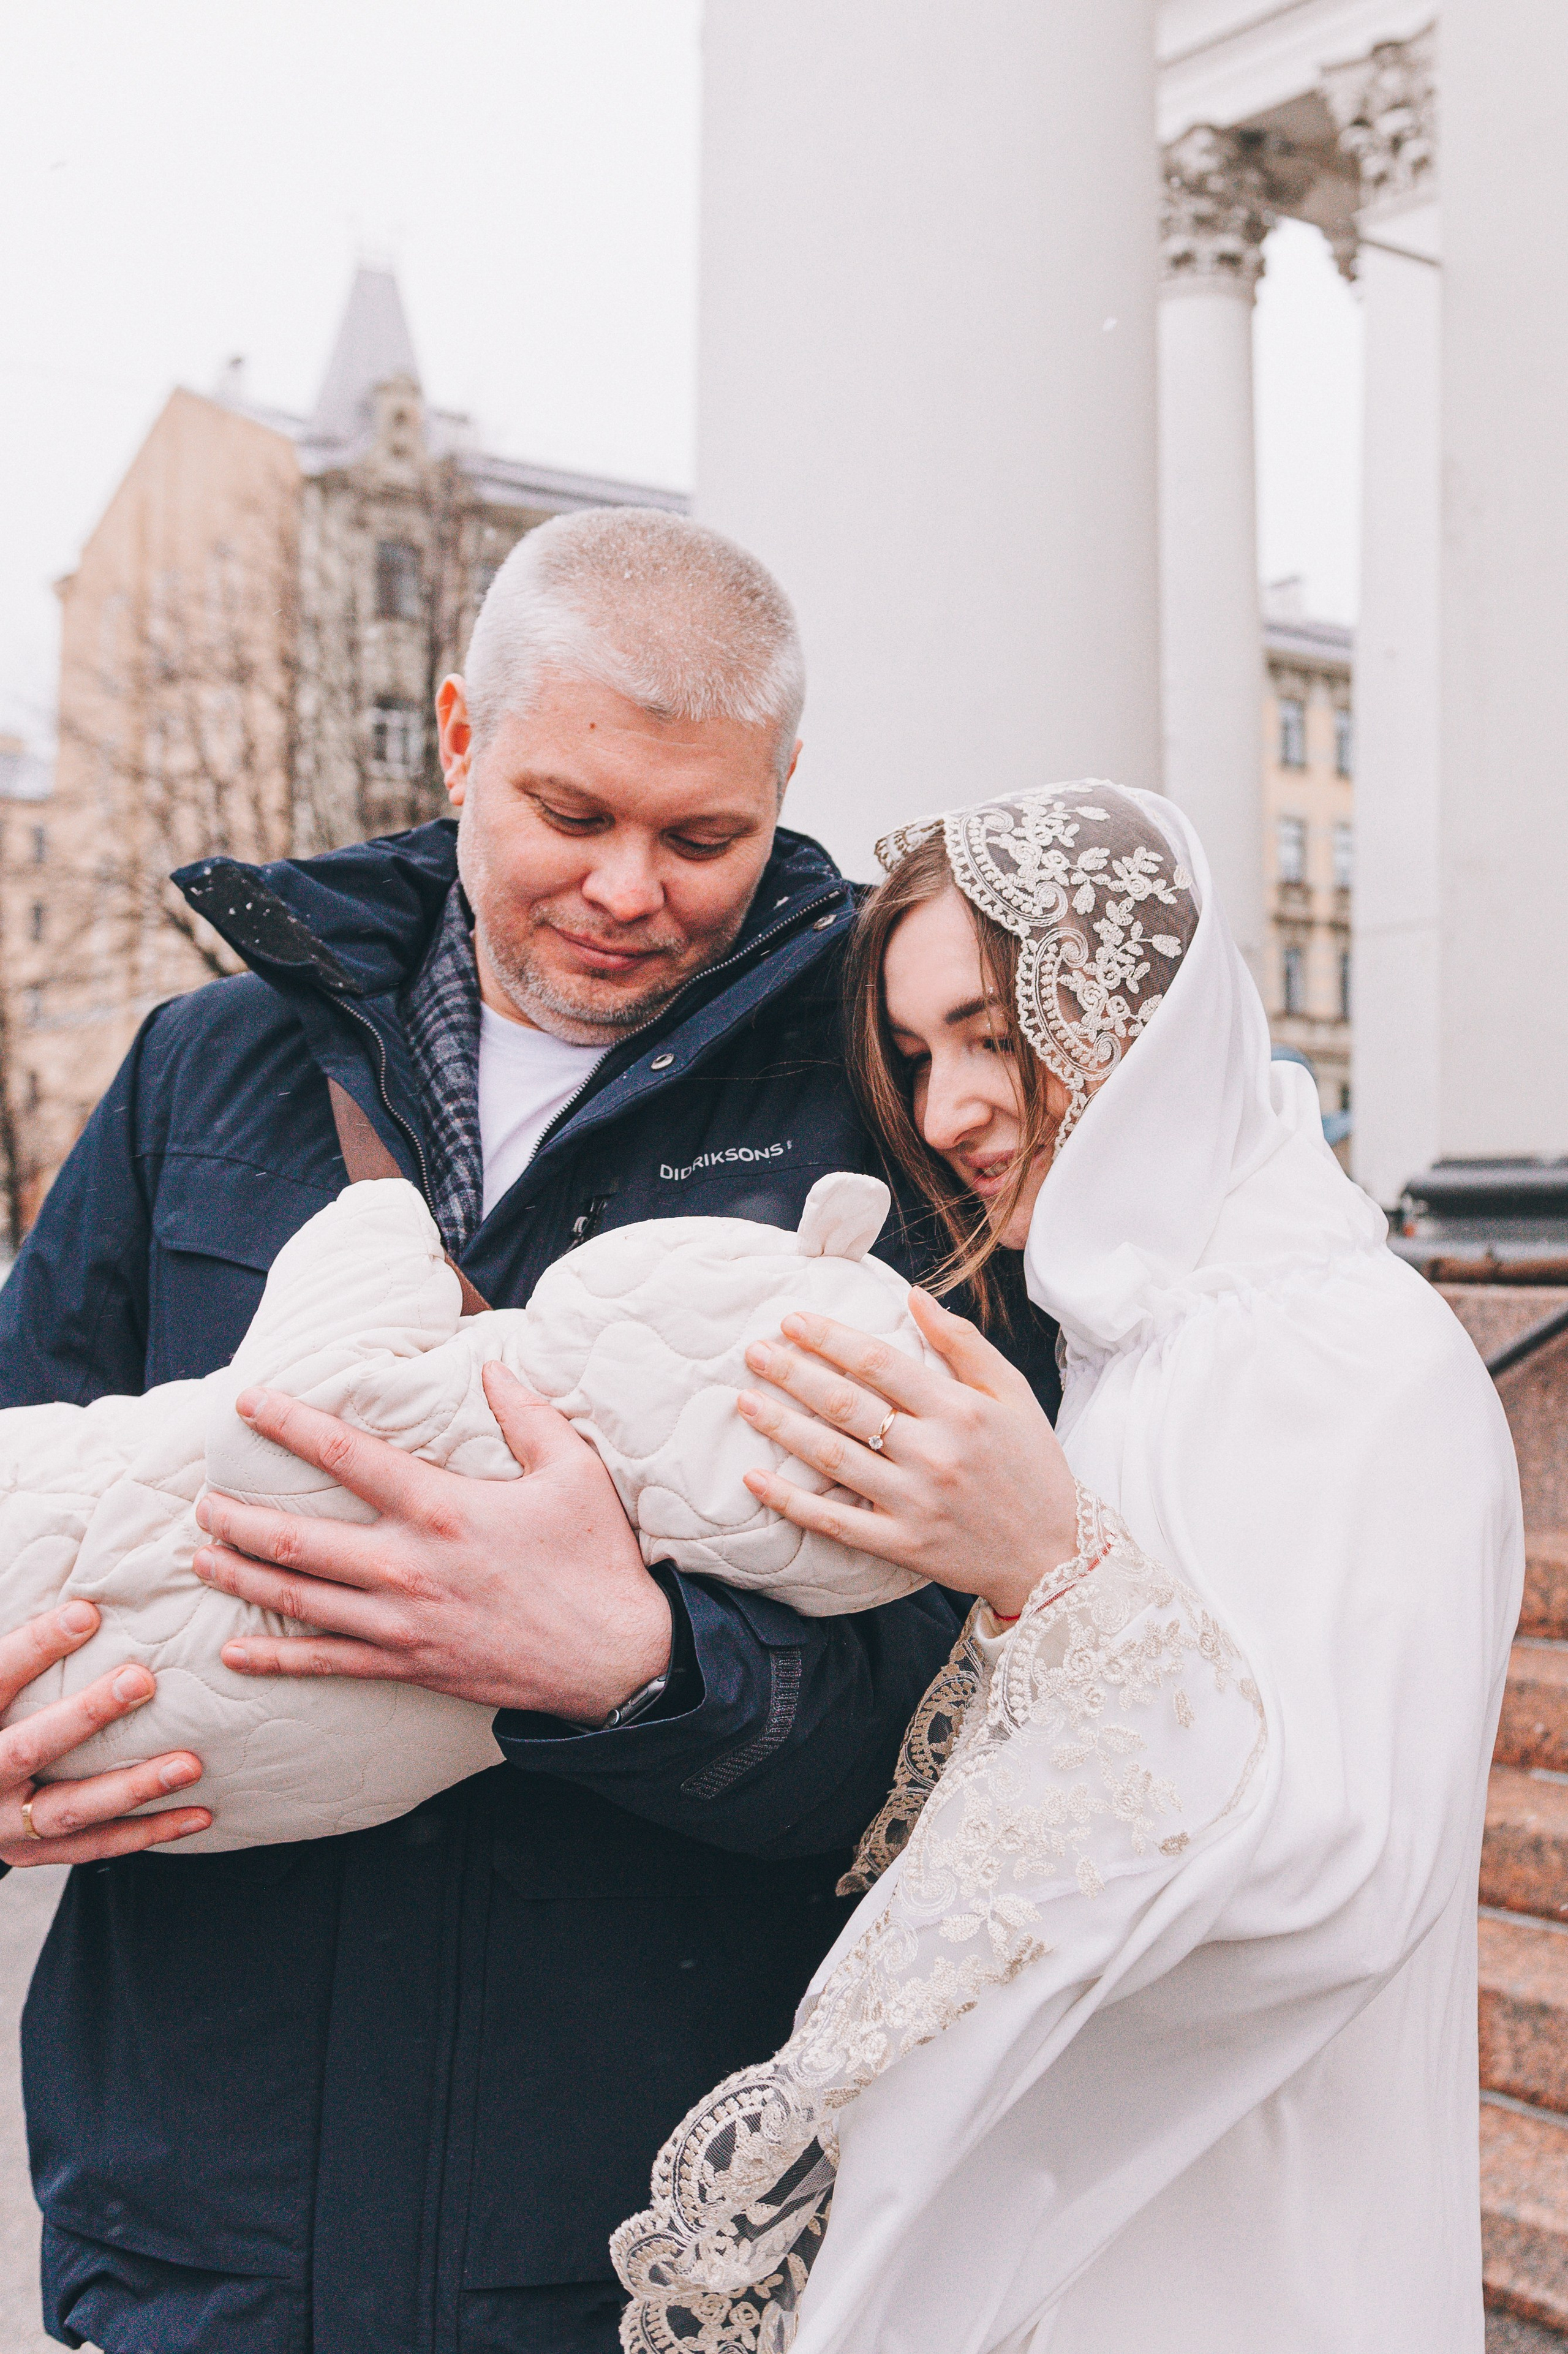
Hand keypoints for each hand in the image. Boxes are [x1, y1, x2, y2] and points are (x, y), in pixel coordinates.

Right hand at [0, 1603, 208, 1866]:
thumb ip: (22, 1657)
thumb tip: (87, 1602)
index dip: (36, 1646)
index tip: (87, 1613)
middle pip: (31, 1748)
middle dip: (86, 1716)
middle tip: (141, 1681)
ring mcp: (4, 1823)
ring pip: (70, 1810)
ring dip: (133, 1787)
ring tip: (188, 1765)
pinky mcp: (33, 1852)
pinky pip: (95, 1845)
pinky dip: (148, 1832)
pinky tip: (197, 1814)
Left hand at [192, 1364, 671, 1725]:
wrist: (617, 1659)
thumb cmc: (596, 1559)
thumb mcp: (573, 1471)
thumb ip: (527, 1414)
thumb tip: (491, 1366)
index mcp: (441, 1508)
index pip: (345, 1457)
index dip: (289, 1424)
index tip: (247, 1402)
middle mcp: (408, 1565)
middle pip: (295, 1539)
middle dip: (236, 1518)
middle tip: (202, 1500)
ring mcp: (402, 1622)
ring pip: (297, 1599)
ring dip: (240, 1578)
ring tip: (201, 1558)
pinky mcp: (409, 1666)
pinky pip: (327, 1663)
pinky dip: (276, 1660)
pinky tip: (236, 1654)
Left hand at [736, 1288, 1079, 1617]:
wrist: (1054, 1556)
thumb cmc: (1034, 1468)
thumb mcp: (1014, 1394)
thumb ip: (964, 1343)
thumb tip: (914, 1296)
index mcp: (960, 1409)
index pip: (878, 1361)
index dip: (829, 1338)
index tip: (791, 1321)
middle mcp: (934, 1452)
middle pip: (845, 1404)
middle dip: (792, 1373)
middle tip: (754, 1353)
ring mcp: (915, 1502)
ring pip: (831, 1456)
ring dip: (781, 1426)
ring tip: (745, 1401)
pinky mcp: (902, 1544)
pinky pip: (833, 1520)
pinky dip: (790, 1500)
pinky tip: (756, 1478)